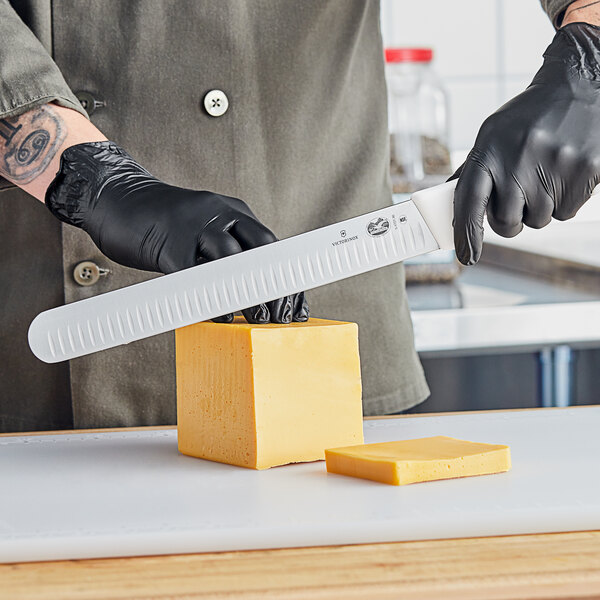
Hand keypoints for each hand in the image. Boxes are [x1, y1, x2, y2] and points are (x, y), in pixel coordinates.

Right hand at [45, 141, 307, 323]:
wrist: (115, 198)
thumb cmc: (163, 226)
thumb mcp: (204, 230)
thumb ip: (227, 252)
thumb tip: (253, 293)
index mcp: (234, 212)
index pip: (273, 248)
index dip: (288, 281)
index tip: (296, 311)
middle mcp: (219, 214)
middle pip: (261, 252)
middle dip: (275, 288)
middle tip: (279, 321)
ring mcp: (194, 226)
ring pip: (233, 261)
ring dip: (249, 295)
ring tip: (259, 323)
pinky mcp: (168, 243)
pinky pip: (196, 275)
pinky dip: (211, 299)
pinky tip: (222, 319)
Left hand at [452, 23, 599, 264]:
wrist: (579, 87)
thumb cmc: (528, 119)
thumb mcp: (491, 136)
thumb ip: (472, 173)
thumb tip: (450, 212)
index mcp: (489, 151)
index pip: (468, 202)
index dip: (466, 234)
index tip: (466, 256)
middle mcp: (518, 161)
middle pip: (507, 223)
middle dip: (509, 222)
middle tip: (516, 201)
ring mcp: (554, 166)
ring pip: (538, 221)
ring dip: (538, 209)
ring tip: (543, 175)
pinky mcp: (585, 172)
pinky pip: (566, 213)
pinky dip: (563, 201)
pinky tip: (564, 173)